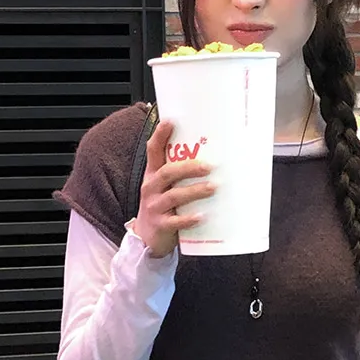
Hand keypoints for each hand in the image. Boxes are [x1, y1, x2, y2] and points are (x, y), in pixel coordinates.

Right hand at [132, 120, 218, 259]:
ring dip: (194, 191)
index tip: (170, 122)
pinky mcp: (160, 225)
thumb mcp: (163, 186)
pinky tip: (202, 215)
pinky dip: (188, 218)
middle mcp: (151, 187)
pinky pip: (175, 221)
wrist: (146, 238)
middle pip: (167, 172)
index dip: (159, 135)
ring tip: (212, 188)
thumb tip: (209, 154)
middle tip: (209, 166)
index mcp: (153, 174)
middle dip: (188, 167)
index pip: (153, 150)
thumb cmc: (161, 206)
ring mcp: (154, 207)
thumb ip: (178, 172)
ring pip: (173, 196)